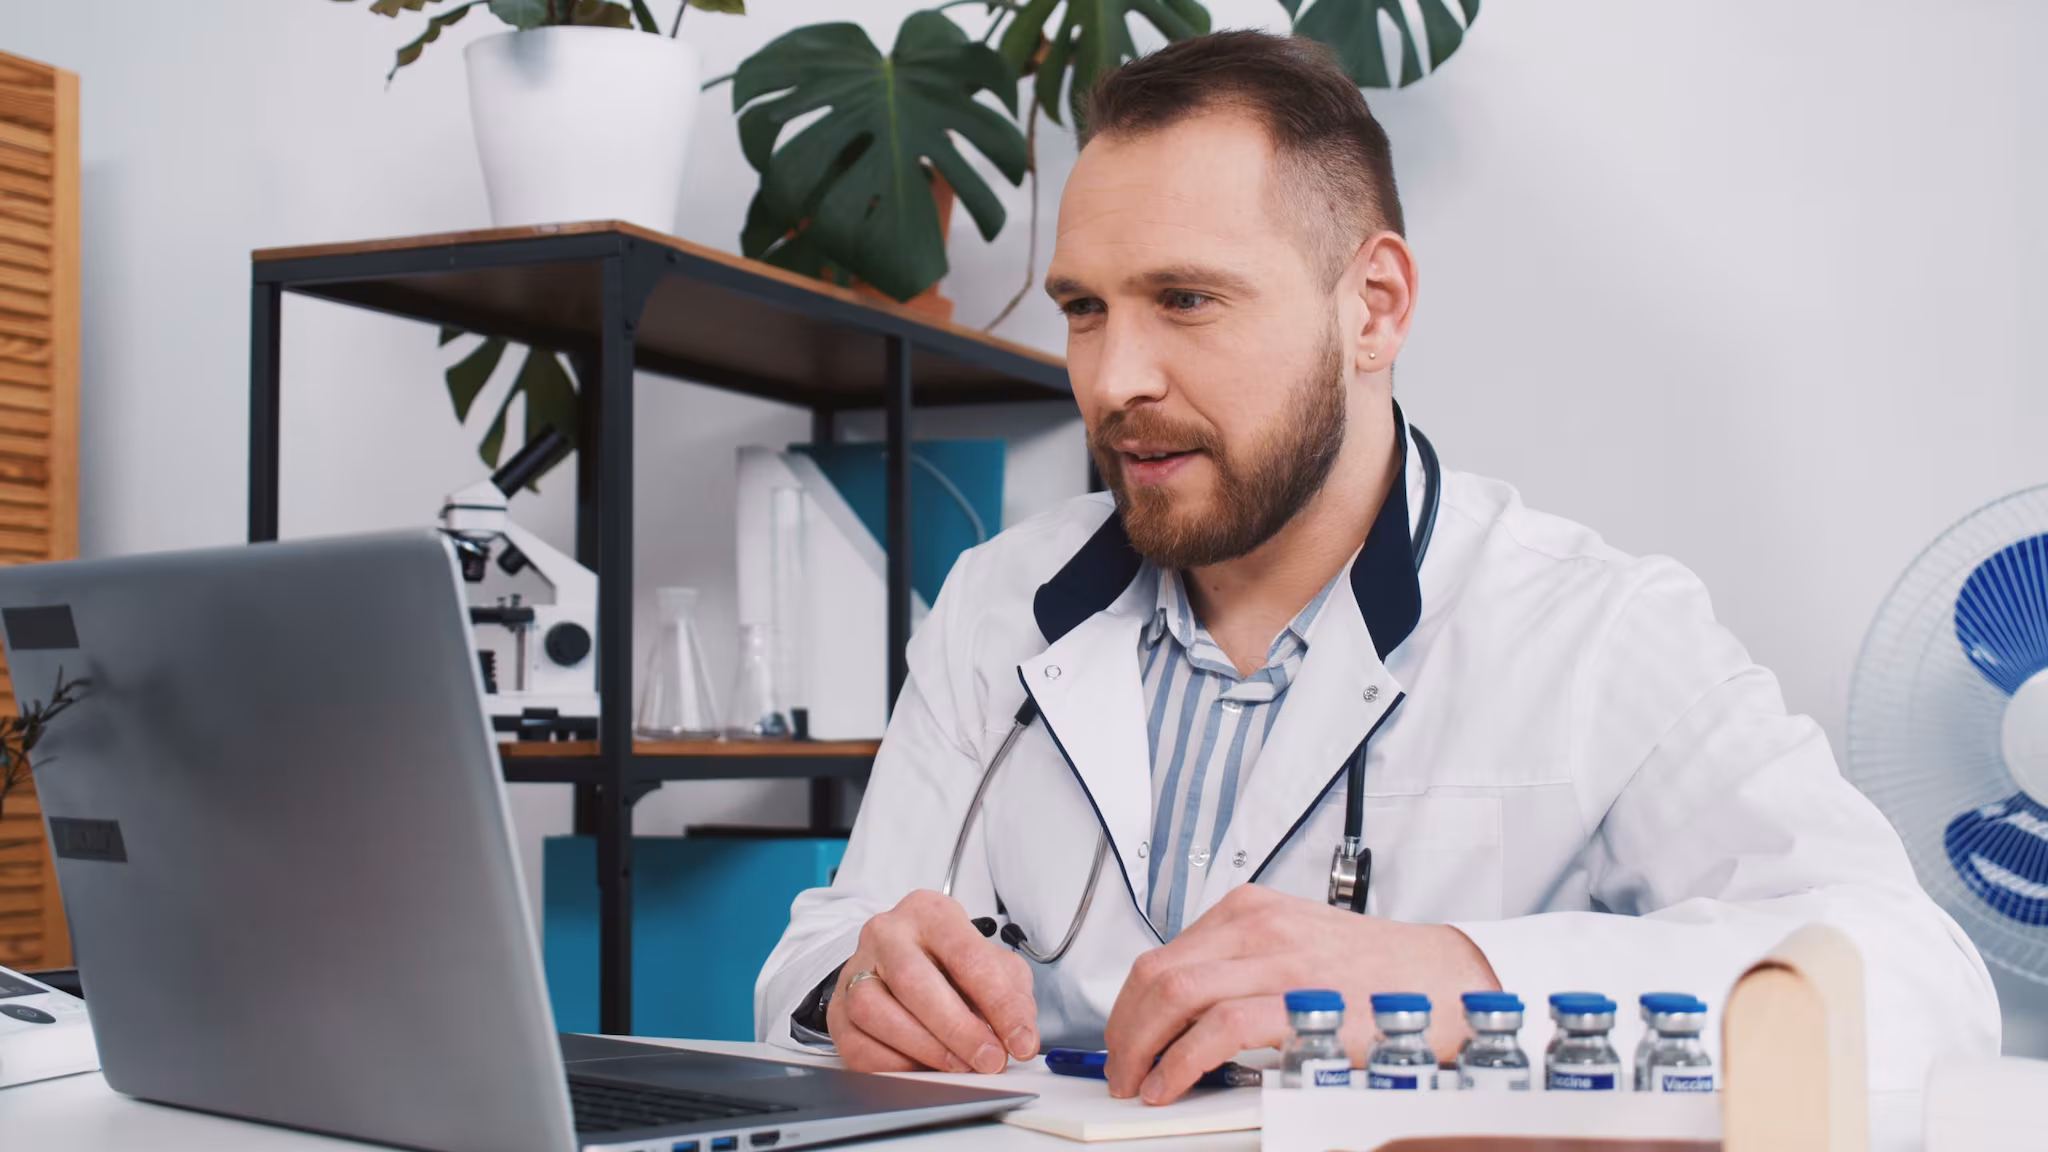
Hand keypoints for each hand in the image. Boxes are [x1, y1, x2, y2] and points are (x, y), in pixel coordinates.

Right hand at [827, 889, 1039, 1074]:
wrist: (901, 961)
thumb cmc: (951, 965)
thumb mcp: (993, 966)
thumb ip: (1011, 996)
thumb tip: (1019, 1035)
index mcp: (931, 913)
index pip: (967, 956)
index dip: (999, 1004)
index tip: (1020, 1041)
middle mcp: (887, 933)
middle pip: (914, 980)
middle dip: (958, 1029)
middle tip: (988, 1060)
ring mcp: (856, 969)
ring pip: (874, 1009)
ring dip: (924, 1047)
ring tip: (958, 1067)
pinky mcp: (837, 1008)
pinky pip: (856, 1044)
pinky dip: (893, 1065)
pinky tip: (922, 1069)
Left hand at [1103, 885, 1497, 1103]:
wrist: (1443, 978)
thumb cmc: (1374, 969)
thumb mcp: (1294, 942)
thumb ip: (1238, 965)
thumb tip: (1181, 1012)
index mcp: (1249, 910)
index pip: (1160, 956)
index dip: (1128, 1008)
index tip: (1123, 1040)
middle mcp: (1257, 926)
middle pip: (1155, 974)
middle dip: (1123, 1029)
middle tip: (1119, 1068)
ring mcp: (1278, 960)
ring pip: (1174, 994)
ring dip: (1140, 1047)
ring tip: (1137, 1082)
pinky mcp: (1300, 1001)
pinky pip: (1218, 1028)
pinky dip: (1181, 1061)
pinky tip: (1172, 1084)